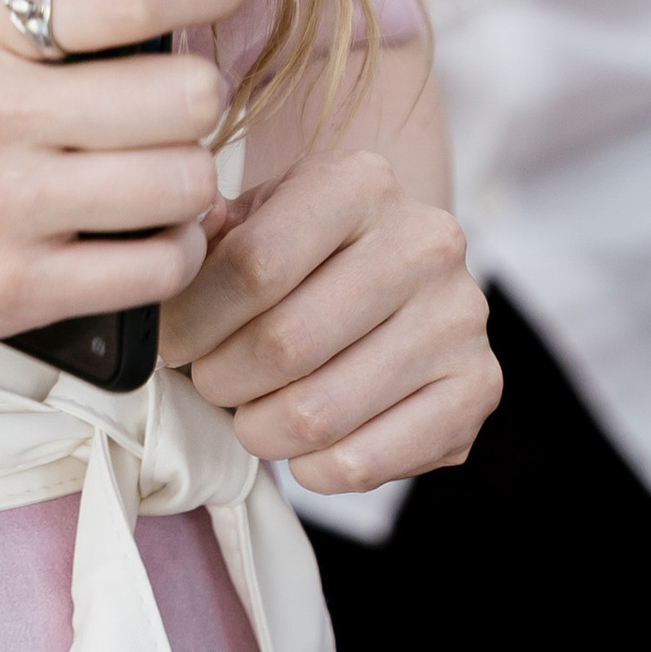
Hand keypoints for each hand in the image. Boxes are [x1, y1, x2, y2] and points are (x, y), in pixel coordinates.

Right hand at [0, 0, 246, 384]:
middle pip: (183, 95)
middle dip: (198, 97)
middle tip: (179, 101)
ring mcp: (6, 208)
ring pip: (183, 184)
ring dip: (191, 181)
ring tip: (166, 173)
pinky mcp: (14, 291)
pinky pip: (153, 271)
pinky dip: (171, 256)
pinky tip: (148, 238)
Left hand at [159, 135, 498, 493]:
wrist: (396, 271)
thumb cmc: (307, 248)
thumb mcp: (255, 215)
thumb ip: (208, 233)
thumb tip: (176, 253)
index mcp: (360, 182)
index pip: (253, 265)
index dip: (192, 320)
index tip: (171, 343)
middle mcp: (424, 241)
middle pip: (283, 345)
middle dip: (220, 379)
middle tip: (208, 381)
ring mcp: (459, 318)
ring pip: (316, 413)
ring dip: (258, 430)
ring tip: (249, 412)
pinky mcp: (480, 388)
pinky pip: (364, 462)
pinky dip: (312, 469)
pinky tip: (303, 444)